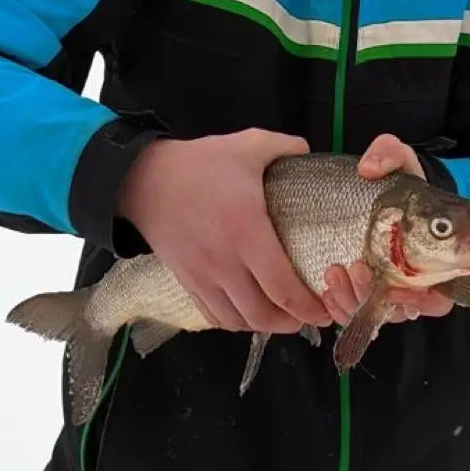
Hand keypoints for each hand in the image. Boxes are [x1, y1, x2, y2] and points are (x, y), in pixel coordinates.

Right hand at [116, 128, 331, 334]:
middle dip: (290, 323)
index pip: (282, 288)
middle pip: (262, 315)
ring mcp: (202, 277)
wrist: (145, 179)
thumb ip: (285, 147)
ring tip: (281, 315)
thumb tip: (308, 151)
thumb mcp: (249, 145)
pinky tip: (247, 310)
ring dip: (263, 325)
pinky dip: (234, 321)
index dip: (308, 308)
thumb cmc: (200, 164)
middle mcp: (225, 263)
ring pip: (237, 322)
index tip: (324, 310)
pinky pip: (213, 316)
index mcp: (247, 232)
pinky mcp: (186, 281)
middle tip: (307, 315)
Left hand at [321, 135, 454, 325]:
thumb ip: (390, 154)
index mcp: (433, 260)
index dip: (424, 300)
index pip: (439, 298)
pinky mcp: (356, 293)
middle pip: (400, 311)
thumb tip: (368, 169)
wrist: (367, 193)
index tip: (399, 287)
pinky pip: (348, 312)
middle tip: (356, 267)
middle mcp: (410, 283)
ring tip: (332, 271)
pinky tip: (325, 286)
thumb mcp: (397, 160)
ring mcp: (382, 290)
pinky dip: (336, 305)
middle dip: (376, 297)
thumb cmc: (394, 183)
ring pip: (371, 314)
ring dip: (351, 299)